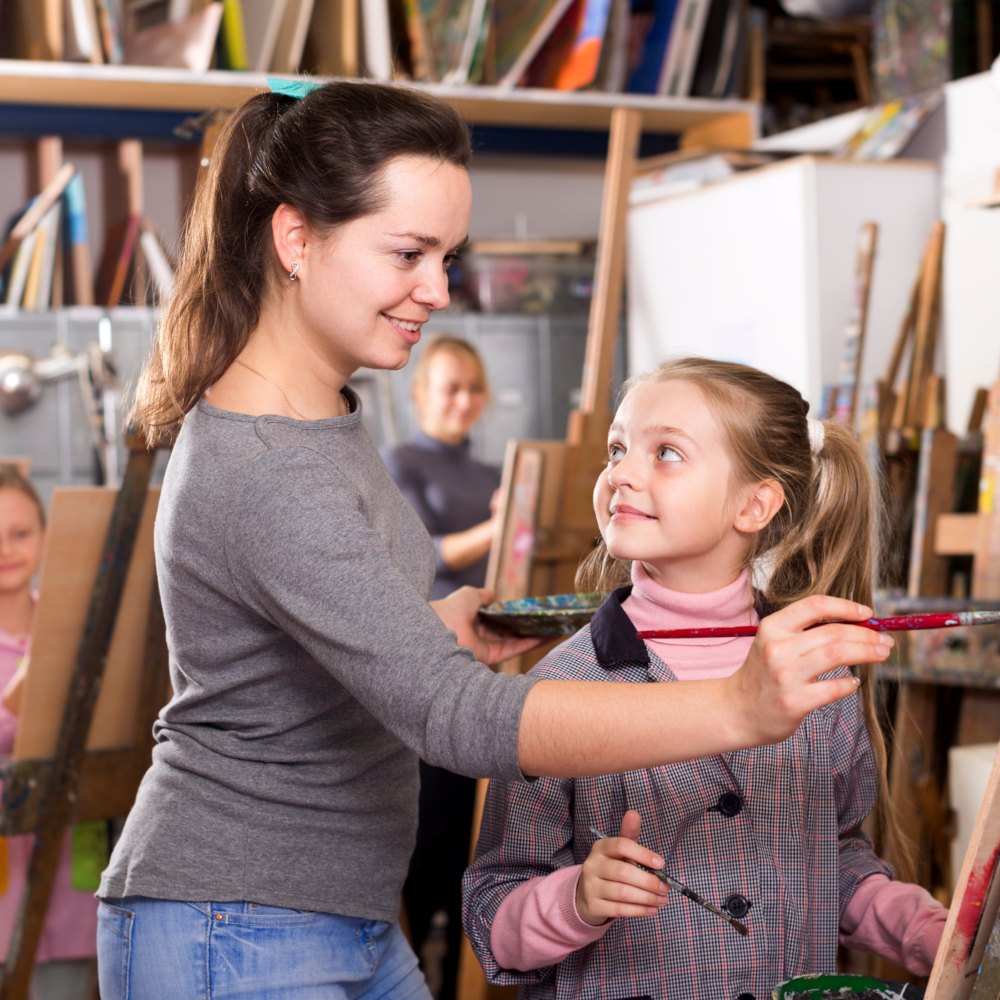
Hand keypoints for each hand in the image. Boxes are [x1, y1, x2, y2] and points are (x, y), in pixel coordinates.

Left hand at [430, 586, 543, 665]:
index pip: (495, 618)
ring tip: (554, 627)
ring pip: (514, 641)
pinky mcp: (490, 657)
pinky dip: (531, 643)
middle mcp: (478, 635)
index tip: (529, 610)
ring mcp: (485, 647)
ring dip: (534, 635)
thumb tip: (494, 594)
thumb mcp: (469, 595)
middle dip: (526, 626)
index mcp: (471, 620)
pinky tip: (547, 636)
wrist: (439, 628)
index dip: (512, 614)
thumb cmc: (451, 608)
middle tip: (547, 620)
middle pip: (507, 631)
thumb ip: (483, 595)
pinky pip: (514, 649)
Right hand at [576, 810, 668, 925]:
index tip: (661, 863)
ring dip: (647, 898)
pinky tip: (652, 909)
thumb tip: (634, 813)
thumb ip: (629, 834)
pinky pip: (619, 909)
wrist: (586, 894)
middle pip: (623, 872)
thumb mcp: (617, 851)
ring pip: (623, 893)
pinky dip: (639, 910)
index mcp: (600, 847)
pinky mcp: (594, 905)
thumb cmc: (609, 868)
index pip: (621, 845)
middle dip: (649, 881)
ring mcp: (591, 886)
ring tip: (663, 900)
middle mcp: (592, 865)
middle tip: (665, 888)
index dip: (642, 854)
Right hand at [726, 594, 893, 745]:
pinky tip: (854, 682)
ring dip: (867, 653)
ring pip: (837, 654)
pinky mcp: (794, 702)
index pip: (815, 606)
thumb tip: (855, 624)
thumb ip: (805, 632)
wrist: (736, 710)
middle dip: (867, 635)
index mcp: (772, 627)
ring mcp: (784, 676)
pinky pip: (834, 688)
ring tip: (881, 654)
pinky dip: (850, 683)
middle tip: (885, 640)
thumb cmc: (762, 675)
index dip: (846, 607)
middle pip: (833, 632)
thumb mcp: (772, 643)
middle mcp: (777, 648)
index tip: (868, 614)